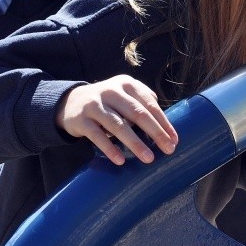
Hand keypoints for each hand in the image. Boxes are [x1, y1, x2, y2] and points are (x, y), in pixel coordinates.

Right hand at [56, 75, 178, 164]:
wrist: (71, 102)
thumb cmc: (107, 102)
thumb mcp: (125, 94)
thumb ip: (143, 103)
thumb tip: (166, 125)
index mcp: (127, 84)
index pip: (149, 104)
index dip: (163, 122)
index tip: (174, 139)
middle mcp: (112, 91)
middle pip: (138, 113)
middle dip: (156, 133)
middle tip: (168, 149)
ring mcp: (95, 105)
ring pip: (118, 125)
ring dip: (135, 143)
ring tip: (148, 158)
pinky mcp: (82, 119)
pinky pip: (97, 136)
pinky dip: (110, 149)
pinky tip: (120, 161)